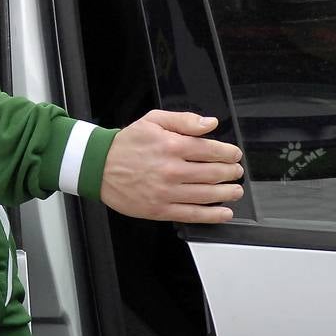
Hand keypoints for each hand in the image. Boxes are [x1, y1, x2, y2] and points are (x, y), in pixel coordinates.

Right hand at [99, 110, 244, 222]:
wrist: (98, 166)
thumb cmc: (126, 144)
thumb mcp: (153, 120)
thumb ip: (184, 120)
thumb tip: (210, 124)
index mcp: (171, 145)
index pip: (210, 150)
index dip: (228, 153)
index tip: (234, 154)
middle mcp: (171, 169)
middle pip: (213, 173)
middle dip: (230, 173)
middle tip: (236, 172)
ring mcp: (166, 192)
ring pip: (207, 195)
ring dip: (227, 193)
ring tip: (236, 190)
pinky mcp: (160, 209)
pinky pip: (192, 214)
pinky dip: (212, 215)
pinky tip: (224, 212)